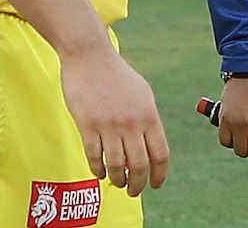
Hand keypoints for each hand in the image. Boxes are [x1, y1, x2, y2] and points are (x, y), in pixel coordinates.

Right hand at [59, 45, 169, 195]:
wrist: (90, 56)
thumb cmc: (116, 75)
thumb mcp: (142, 94)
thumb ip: (148, 120)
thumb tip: (151, 146)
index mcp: (149, 115)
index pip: (160, 154)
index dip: (160, 175)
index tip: (156, 185)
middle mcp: (132, 123)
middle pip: (140, 166)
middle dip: (138, 185)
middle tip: (133, 191)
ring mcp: (109, 125)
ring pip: (117, 166)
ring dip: (118, 180)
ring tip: (117, 182)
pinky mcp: (87, 125)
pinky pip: (95, 158)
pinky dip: (98, 170)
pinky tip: (100, 172)